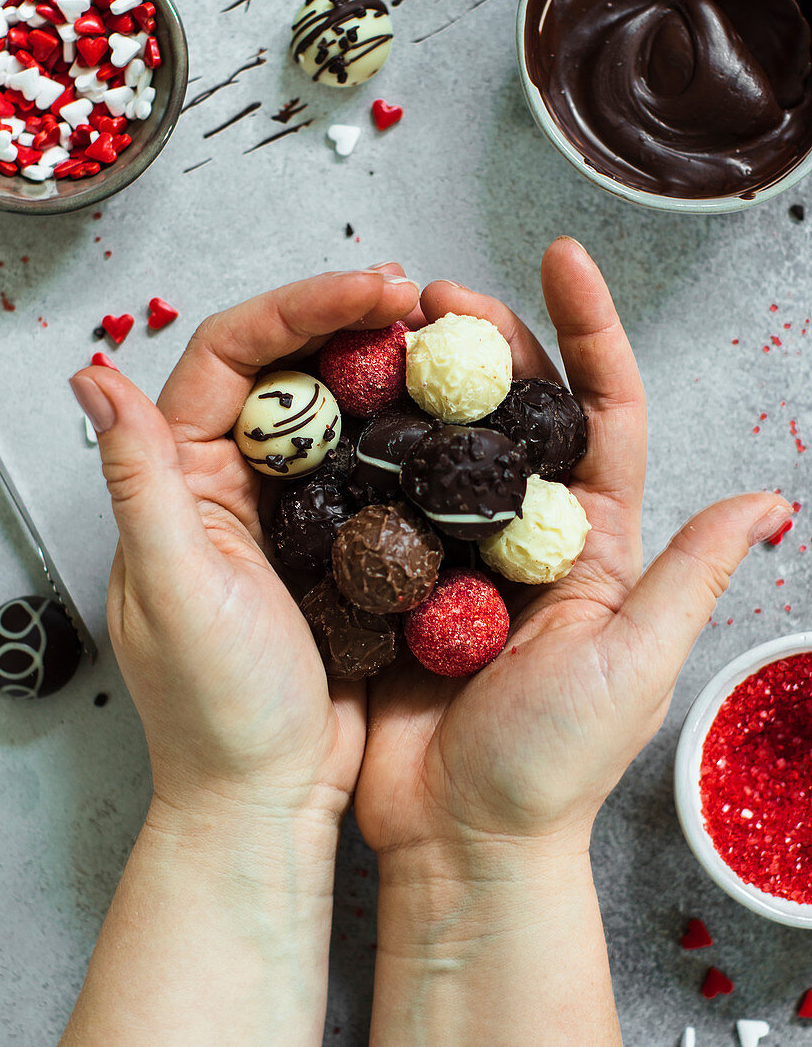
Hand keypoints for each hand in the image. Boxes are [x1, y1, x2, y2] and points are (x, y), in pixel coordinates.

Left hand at [70, 270, 419, 822]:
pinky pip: (371, 466)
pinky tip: (445, 418)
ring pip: (333, 410)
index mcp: (181, 479)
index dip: (299, 309)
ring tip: (435, 338)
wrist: (269, 793)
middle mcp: (230, 481)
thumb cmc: (215, 710)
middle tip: (413, 296)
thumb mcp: (172, 587)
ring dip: (380, 368)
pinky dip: (405, 434)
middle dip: (346, 320)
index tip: (371, 290)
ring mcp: (288, 510)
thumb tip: (92, 377)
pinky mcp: (336, 541)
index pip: (231, 358)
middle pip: (285, 368)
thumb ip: (139, 479)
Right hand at [356, 238, 790, 859]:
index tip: (560, 260)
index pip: (600, 413)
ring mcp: (457, 556)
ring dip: (417, 385)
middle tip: (434, 294)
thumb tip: (764, 501)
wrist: (459, 839)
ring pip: (441, 447)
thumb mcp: (633, 662)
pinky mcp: (398, 582)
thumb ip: (685, 576)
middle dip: (483, 341)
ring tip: (379, 332)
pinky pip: (381, 503)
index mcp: (594, 544)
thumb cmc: (551, 766)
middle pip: (511, 414)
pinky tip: (336, 413)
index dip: (587, 332)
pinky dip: (363, 454)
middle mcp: (527, 537)